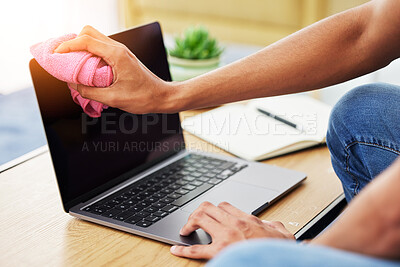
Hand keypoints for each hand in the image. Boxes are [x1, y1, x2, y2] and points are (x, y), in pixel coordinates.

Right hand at [54, 25, 177, 113]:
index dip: (67, 45)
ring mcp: (121, 51)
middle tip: (63, 56)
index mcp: (116, 55)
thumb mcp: (113, 98)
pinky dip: (90, 52)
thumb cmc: (143, 97)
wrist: (162, 96)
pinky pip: (101, 47)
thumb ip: (90, 92)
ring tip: (71, 62)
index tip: (56, 54)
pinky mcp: (122, 56)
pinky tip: (86, 66)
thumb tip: (73, 85)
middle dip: (72, 41)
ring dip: (81, 46)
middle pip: (89, 32)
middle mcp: (118, 48)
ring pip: (95, 38)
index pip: (85, 41)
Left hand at [170, 201, 294, 258]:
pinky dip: (184, 250)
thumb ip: (274, 225)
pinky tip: (176, 250)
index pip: (224, 205)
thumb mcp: (281, 232)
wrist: (280, 258)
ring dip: (189, 223)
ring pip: (199, 218)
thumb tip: (273, 224)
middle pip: (207, 208)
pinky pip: (197, 249)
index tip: (211, 214)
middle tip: (193, 221)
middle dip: (196, 213)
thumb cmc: (279, 248)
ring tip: (185, 230)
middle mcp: (233, 223)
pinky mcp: (220, 251)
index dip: (214, 209)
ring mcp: (225, 236)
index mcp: (246, 218)